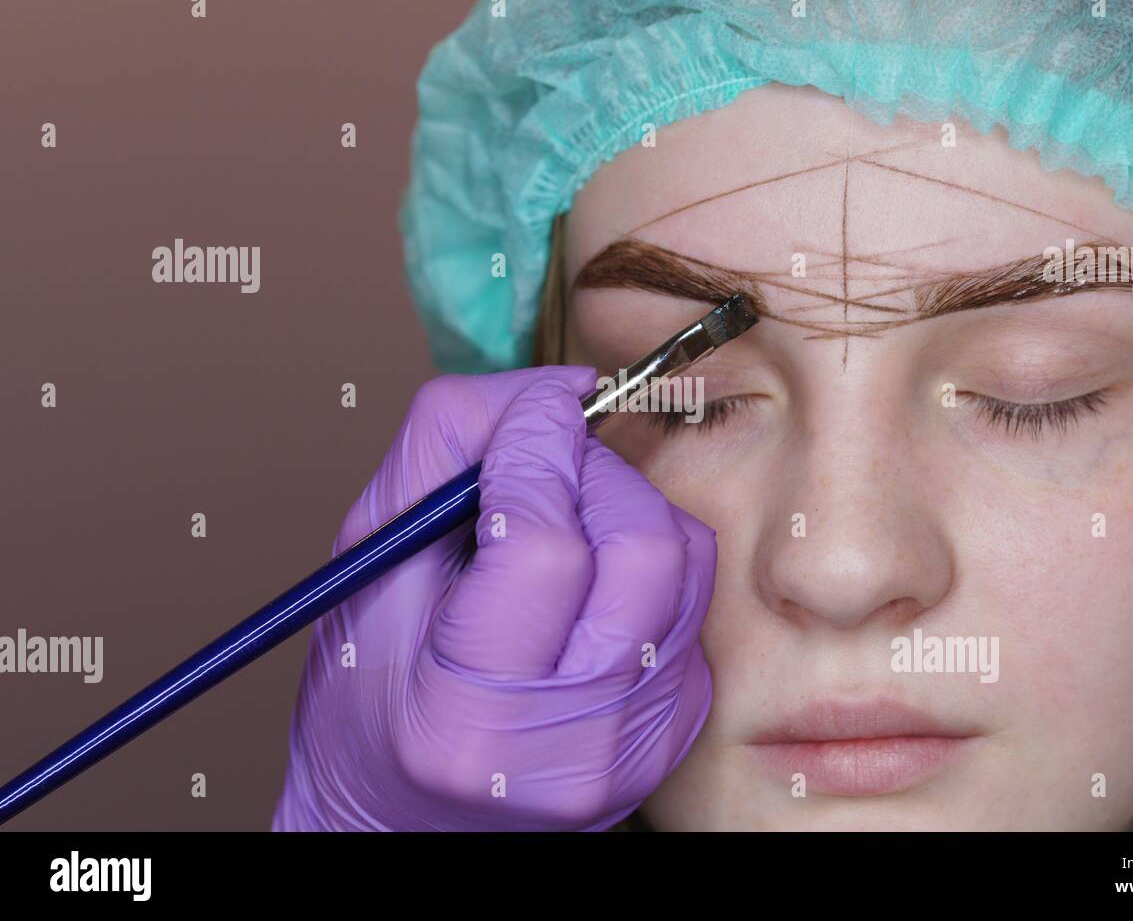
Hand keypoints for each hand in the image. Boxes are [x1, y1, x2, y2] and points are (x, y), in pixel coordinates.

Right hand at [272, 366, 716, 829]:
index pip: (545, 546)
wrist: (408, 820)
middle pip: (641, 545)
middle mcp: (574, 748)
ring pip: (683, 558)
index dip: (536, 451)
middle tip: (540, 468)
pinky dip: (640, 561)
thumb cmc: (369, 704)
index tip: (527, 412)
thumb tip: (549, 389)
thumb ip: (443, 455)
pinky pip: (688, 598)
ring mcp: (639, 744)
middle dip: (593, 473)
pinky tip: (582, 581)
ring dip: (623, 506)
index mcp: (470, 721)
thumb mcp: (367, 571)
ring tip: (558, 523)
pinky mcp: (676, 729)